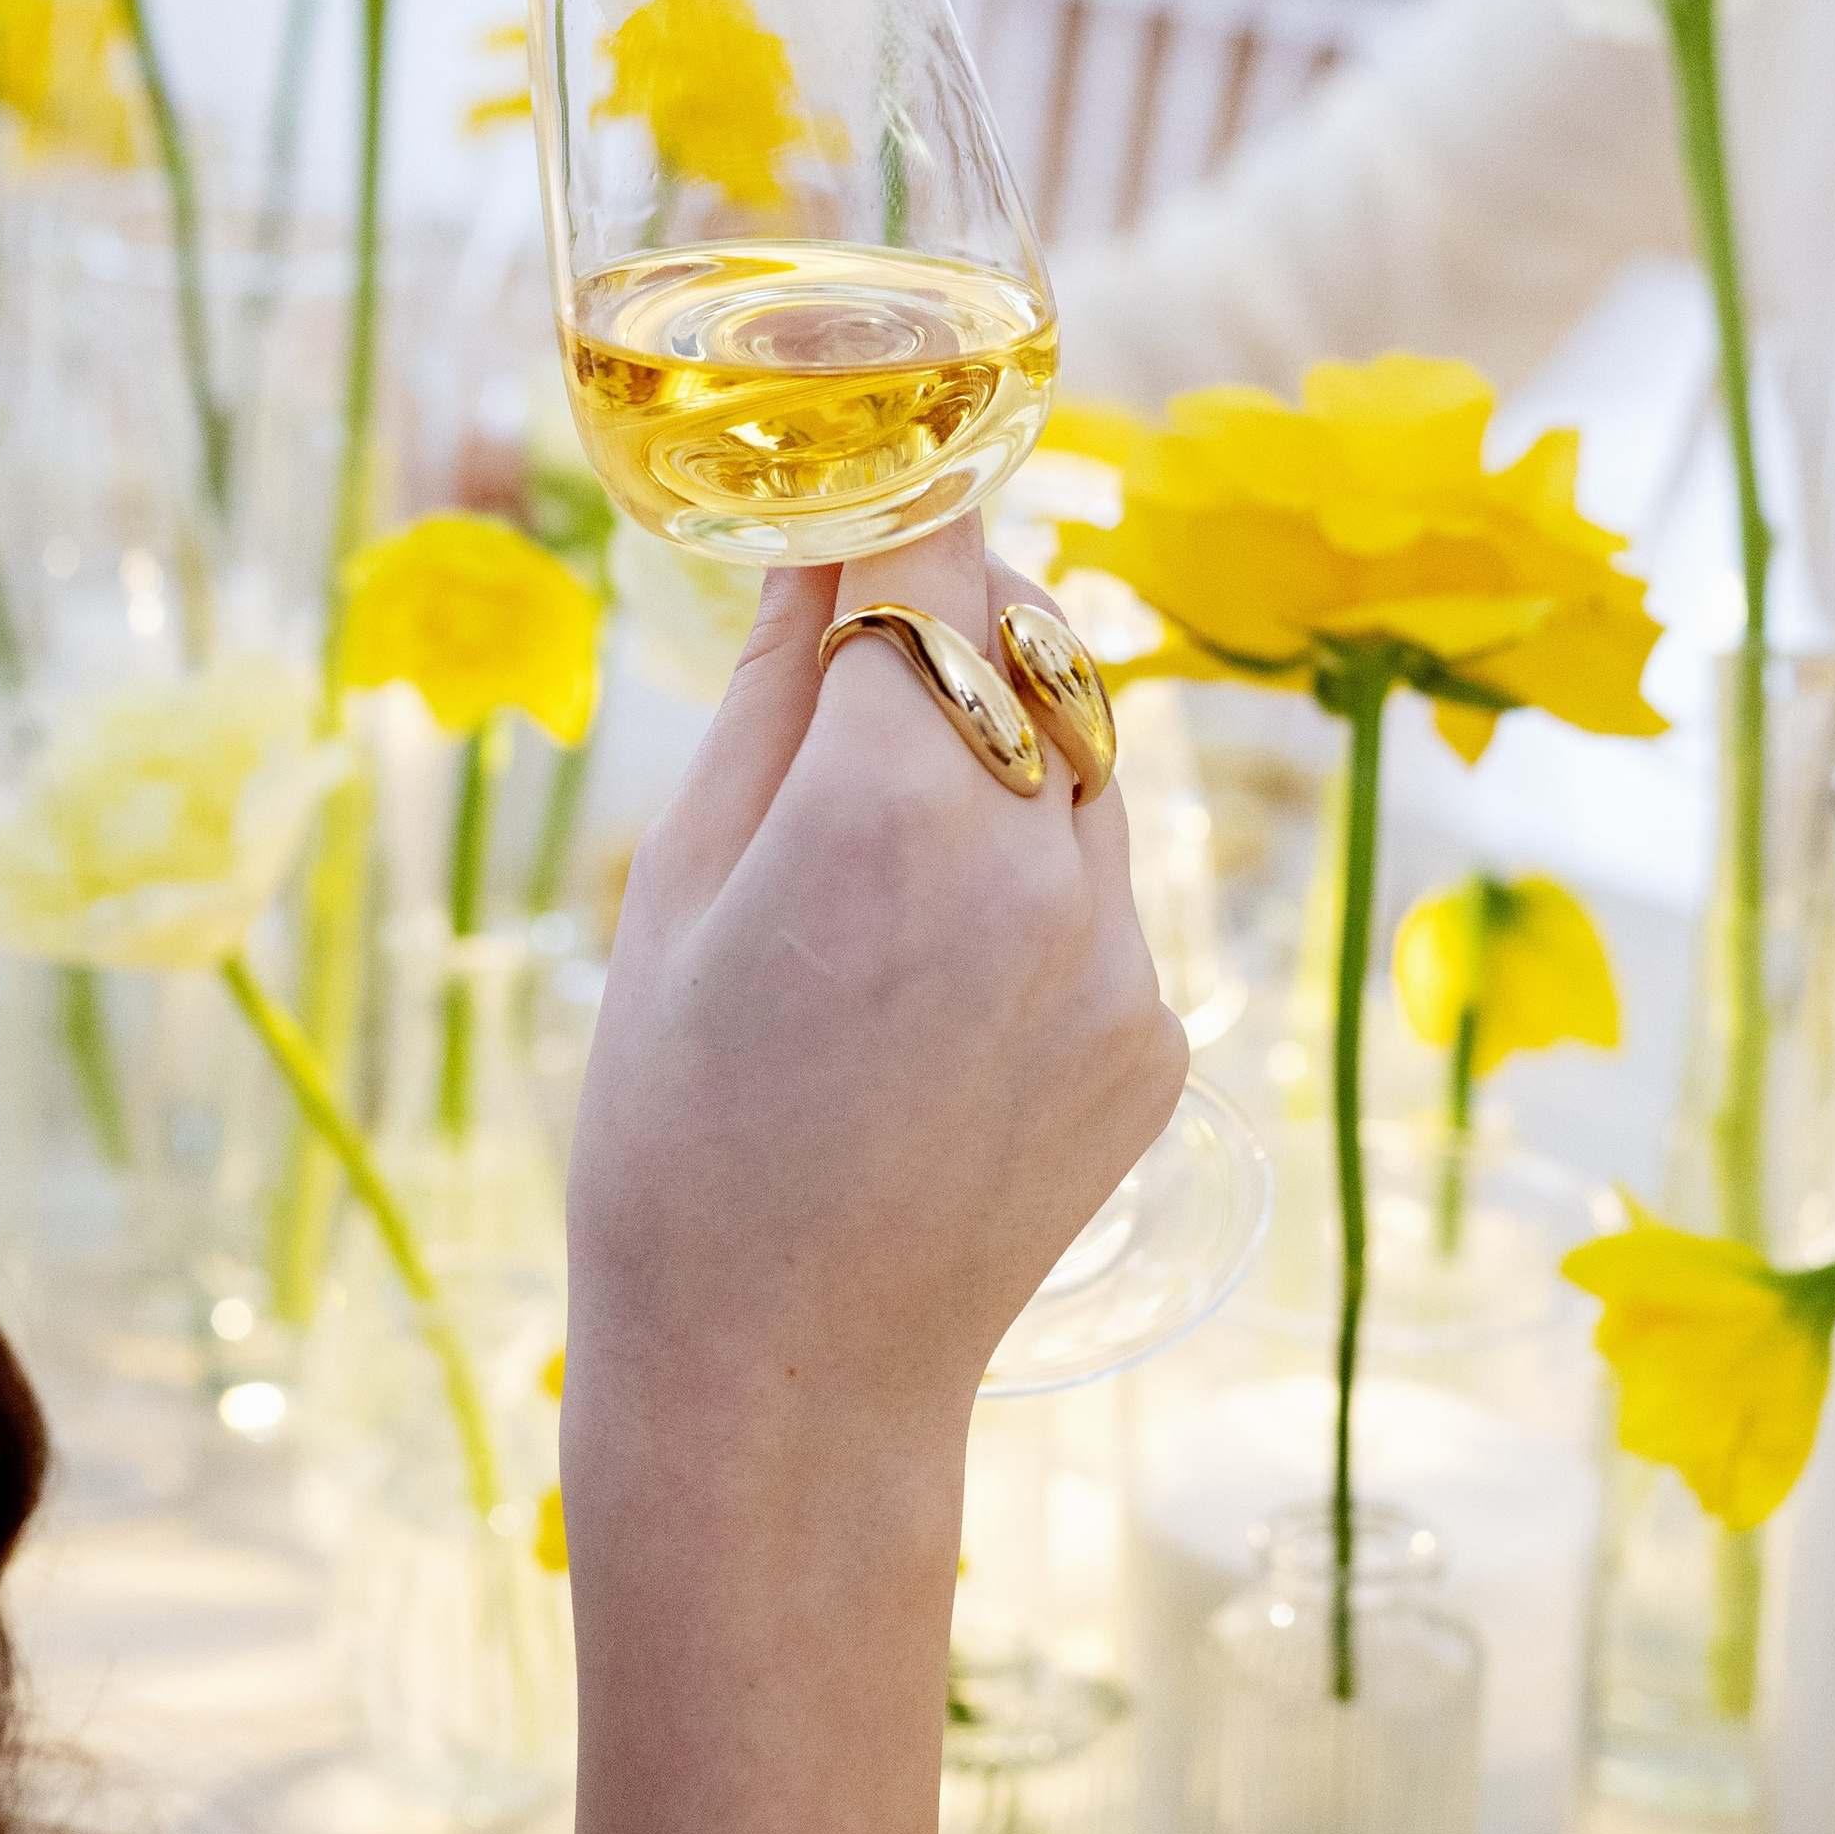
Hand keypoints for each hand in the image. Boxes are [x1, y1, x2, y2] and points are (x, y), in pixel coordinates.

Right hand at [564, 510, 1186, 1544]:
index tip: (869, 445)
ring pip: (1080, 760)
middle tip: (857, 654)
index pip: (938, 552)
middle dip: (953, 618)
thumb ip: (774, 695)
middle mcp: (1036, 863)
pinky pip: (1103, 888)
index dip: (899, 485)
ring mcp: (1121, 956)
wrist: (786, 1388)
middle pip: (1029, 640)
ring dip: (997, 750)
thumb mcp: (675, 893)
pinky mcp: (1158, 1035)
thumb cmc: (675, 1142)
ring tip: (874, 870)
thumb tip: (821, 544)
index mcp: (888, 809)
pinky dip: (1030, 880)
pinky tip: (926, 992)